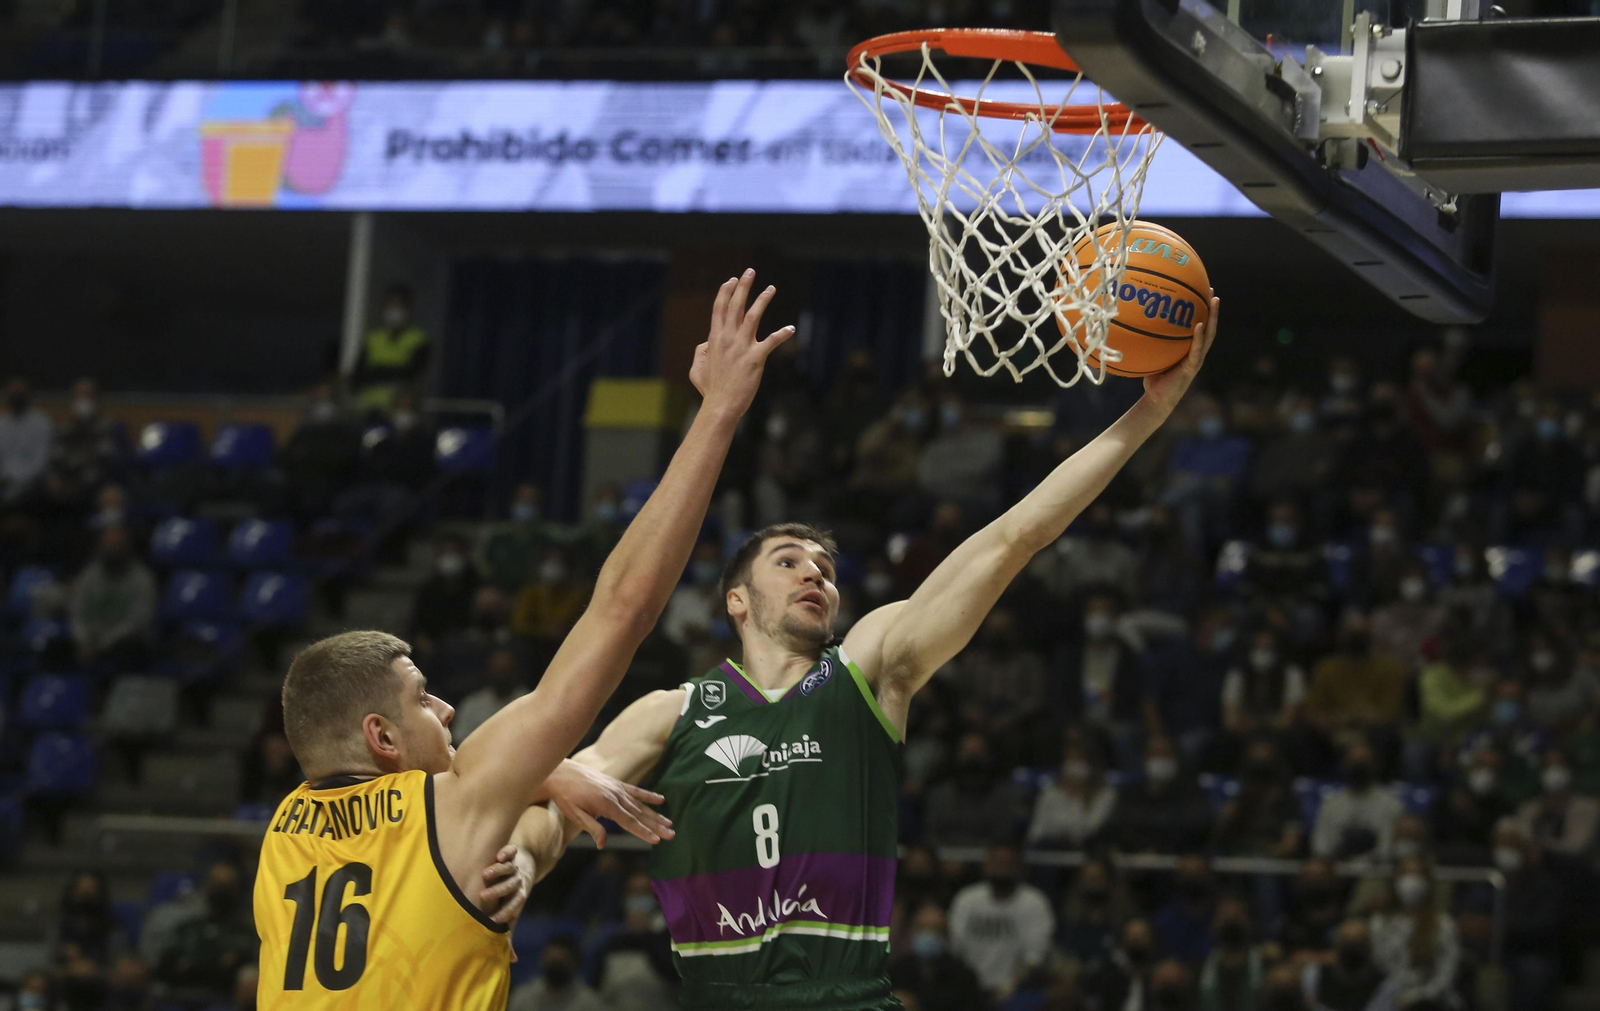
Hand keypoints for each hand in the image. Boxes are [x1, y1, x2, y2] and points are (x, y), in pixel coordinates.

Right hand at [480, 844, 532, 936]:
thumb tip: (512, 960)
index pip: (514, 906)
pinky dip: (507, 852)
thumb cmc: (514, 894)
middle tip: (482, 897)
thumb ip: (511, 932)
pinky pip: (511, 851)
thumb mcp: (514, 911)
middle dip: (498, 892)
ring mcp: (515, 867)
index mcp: (518, 897)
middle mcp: (517, 882)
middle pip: (511, 887)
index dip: (505, 913)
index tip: (491, 920)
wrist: (526, 866)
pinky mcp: (512, 853)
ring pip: (509, 868)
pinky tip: (499, 856)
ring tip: (484, 875)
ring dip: (498, 871)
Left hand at [543, 759, 673, 848]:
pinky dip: (648, 796)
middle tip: (671, 834)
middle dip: (656, 826)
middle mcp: (616, 796)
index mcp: (606, 805)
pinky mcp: (616, 783)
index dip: (643, 832)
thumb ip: (592, 828)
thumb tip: (602, 845)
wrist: (561, 772)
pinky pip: (635, 791)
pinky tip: (661, 800)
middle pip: (640, 814)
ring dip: (656, 815)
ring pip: (640, 805)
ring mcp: (617, 788)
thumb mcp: (575, 815)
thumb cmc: (565, 796)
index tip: (656, 840)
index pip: (629, 822)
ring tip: (670, 823)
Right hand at [689, 269, 793, 415]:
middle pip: (736, 306)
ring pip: (753, 316)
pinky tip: (791, 329)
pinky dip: (782, 335)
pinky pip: (771, 342)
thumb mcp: (696, 368)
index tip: (732, 280)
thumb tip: (705, 344)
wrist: (720, 405)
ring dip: (762, 300)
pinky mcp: (755, 358)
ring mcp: (742, 347)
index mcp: (714, 339)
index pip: (720, 309)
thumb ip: (700, 353)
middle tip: (750, 271)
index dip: (726, 292)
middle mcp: (728, 338)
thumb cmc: (710, 389)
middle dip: (743, 286)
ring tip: (771, 288)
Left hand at [1142, 294, 1220, 412]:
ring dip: (1212, 318)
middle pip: (1209, 327)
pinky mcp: (1192, 367)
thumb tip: (1134, 320)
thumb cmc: (1153, 377)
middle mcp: (1196, 352)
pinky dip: (1199, 337)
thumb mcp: (1153, 354)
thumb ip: (1150, 340)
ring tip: (1213, 301)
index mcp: (1189, 349)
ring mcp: (1196, 359)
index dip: (1202, 311)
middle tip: (1212, 291)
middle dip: (1212, 309)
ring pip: (1209, 335)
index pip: (1200, 326)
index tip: (1202, 292)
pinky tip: (1200, 324)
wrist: (1156, 400)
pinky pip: (1197, 350)